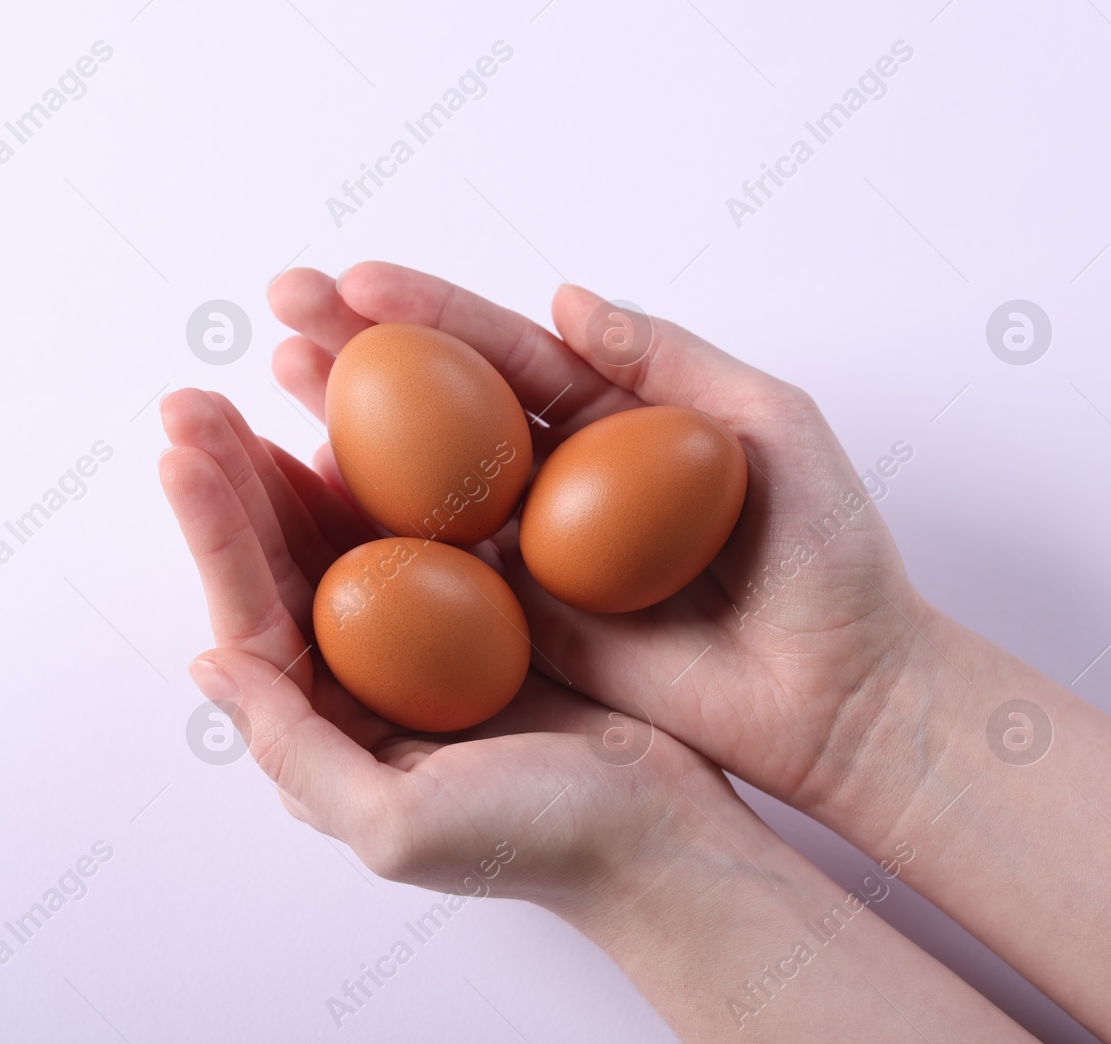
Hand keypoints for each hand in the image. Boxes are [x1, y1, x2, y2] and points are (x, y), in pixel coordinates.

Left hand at [158, 387, 727, 910]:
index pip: (254, 619)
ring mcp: (420, 648)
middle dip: (232, 483)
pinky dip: (380, 482)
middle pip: (281, 568)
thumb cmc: (538, 842)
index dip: (214, 535)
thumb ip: (295, 749)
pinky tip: (348, 434)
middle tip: (191, 401)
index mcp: (330, 735)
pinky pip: (416, 536)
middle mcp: (362, 686)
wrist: (664, 839)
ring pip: (338, 542)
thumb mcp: (396, 824)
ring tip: (246, 394)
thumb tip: (208, 661)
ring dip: (289, 469)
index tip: (182, 454)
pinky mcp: (483, 617)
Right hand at [267, 262, 933, 818]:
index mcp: (615, 417)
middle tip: (279, 312)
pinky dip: (371, 536)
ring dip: (342, 430)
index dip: (426, 309)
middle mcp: (560, 476)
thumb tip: (565, 297)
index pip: (503, 349)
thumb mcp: (773, 431)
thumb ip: (672, 361)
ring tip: (270, 381)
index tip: (348, 282)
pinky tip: (305, 493)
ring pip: (421, 482)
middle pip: (441, 403)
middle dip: (358, 352)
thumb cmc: (829, 559)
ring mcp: (534, 550)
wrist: (839, 694)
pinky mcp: (524, 623)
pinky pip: (437, 575)